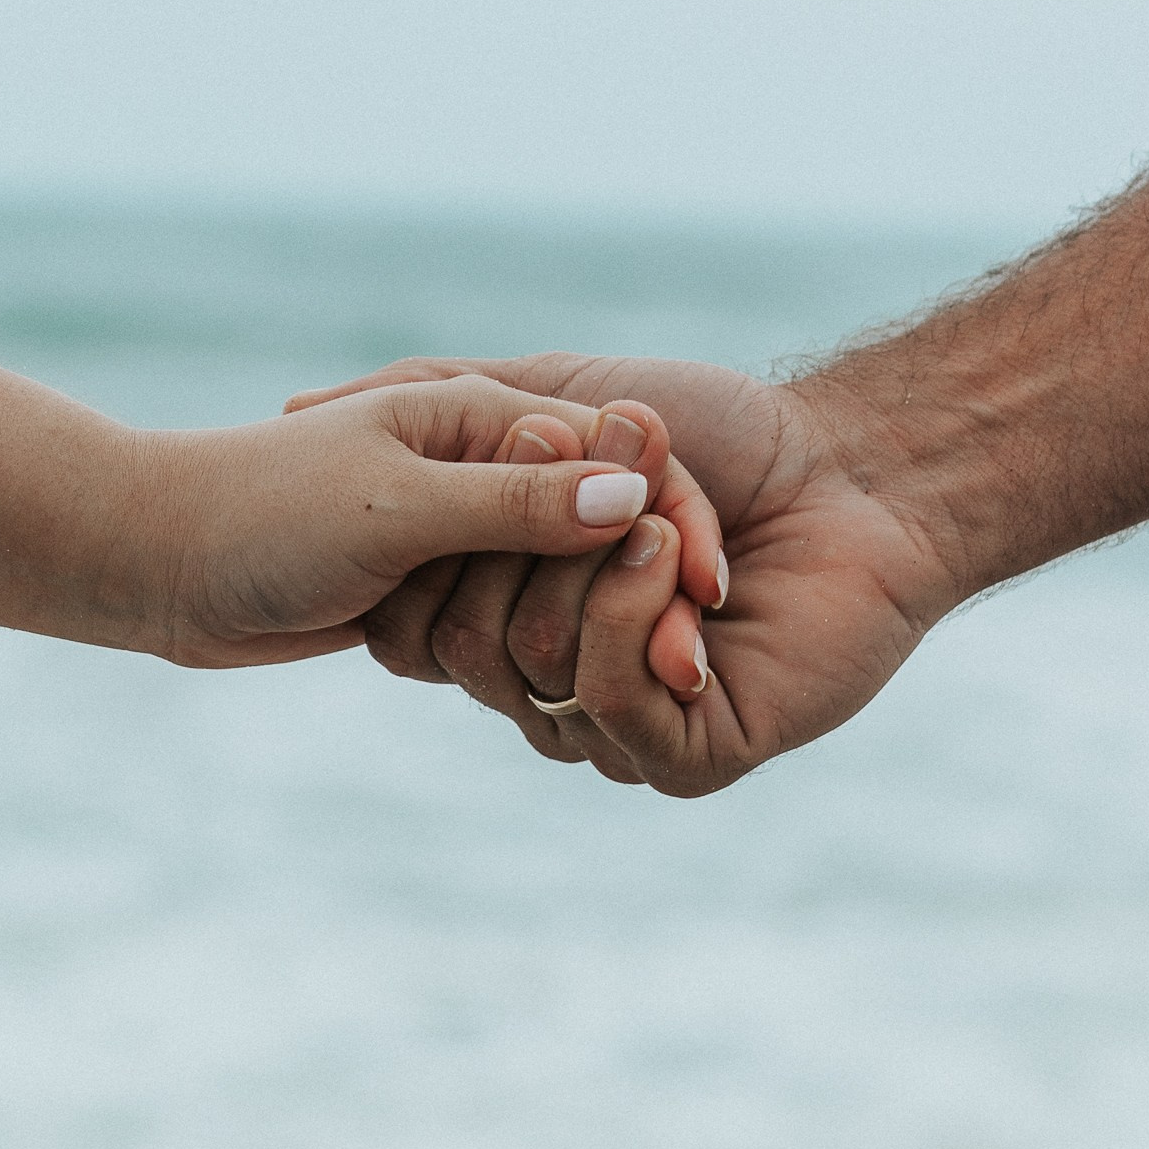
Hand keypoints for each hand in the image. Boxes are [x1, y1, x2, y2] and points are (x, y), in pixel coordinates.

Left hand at [150, 373, 722, 670]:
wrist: (159, 561)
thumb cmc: (268, 514)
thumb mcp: (401, 507)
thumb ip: (515, 504)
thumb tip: (632, 498)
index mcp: (482, 414)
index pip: (612, 464)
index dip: (665, 528)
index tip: (713, 599)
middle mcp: (479, 464)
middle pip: (593, 527)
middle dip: (630, 590)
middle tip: (684, 669)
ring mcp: (455, 526)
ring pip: (551, 583)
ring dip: (571, 627)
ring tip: (620, 685)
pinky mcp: (428, 583)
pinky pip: (500, 621)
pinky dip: (513, 649)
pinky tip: (531, 685)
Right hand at [285, 355, 956, 788]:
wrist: (853, 469)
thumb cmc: (718, 428)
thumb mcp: (555, 393)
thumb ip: (440, 402)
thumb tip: (295, 408)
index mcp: (513, 615)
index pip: (411, 624)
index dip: (444, 543)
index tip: (508, 451)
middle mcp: (553, 684)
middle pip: (458, 649)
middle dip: (532, 538)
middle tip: (615, 474)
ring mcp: (618, 729)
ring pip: (530, 673)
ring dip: (598, 569)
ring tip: (672, 519)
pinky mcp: (689, 755)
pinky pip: (608, 708)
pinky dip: (639, 618)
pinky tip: (692, 572)